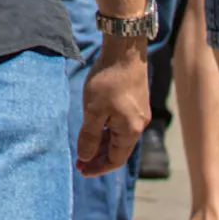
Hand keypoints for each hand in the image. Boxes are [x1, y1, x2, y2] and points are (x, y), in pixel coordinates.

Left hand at [77, 39, 148, 176]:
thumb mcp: (93, 110)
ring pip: (119, 136)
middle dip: (98, 157)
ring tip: (84, 145)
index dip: (97, 168)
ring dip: (102, 143)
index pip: (115, 160)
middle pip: (118, 150)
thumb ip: (89, 137)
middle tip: (79, 160)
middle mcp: (138, 124)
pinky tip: (95, 126)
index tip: (81, 170)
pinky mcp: (136, 100)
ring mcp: (138, 112)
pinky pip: (121, 124)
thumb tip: (85, 157)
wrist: (124, 49)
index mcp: (130, 130)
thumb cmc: (108, 80)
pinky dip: (108, 130)